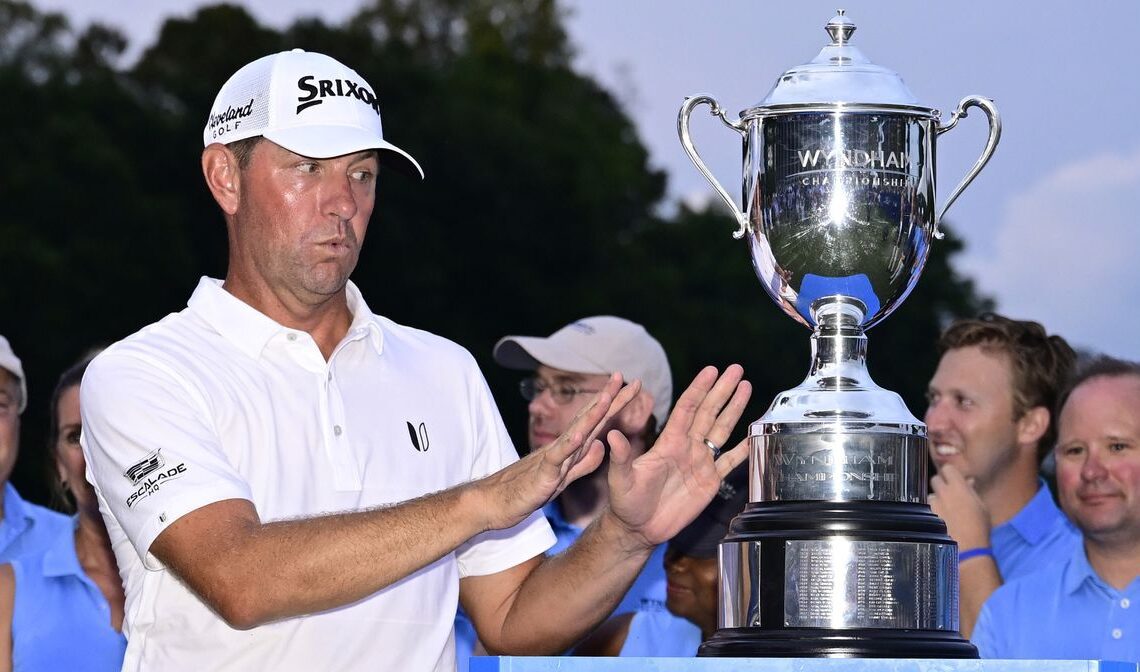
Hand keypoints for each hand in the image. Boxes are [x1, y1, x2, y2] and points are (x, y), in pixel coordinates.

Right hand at [474, 374, 641, 530]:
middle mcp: (563, 447)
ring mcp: (552, 458)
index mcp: (570, 449)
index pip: (596, 422)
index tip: (632, 386)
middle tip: (623, 376)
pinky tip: (580, 436)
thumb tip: (600, 445)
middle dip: (608, 398)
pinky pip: (557, 459)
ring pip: (575, 433)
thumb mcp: (563, 477)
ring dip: (592, 415)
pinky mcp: (542, 474)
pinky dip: (569, 447)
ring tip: (607, 397)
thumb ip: (583, 463)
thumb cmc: (527, 489)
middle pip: (589, 419)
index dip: (614, 404)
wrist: (493, 503)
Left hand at [603, 364, 751, 548]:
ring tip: (746, 387)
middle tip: (736, 369)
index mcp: (668, 442)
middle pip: (708, 412)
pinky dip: (744, 448)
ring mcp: (700, 462)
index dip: (699, 389)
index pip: (687, 409)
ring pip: (721, 429)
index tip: (711, 370)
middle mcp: (686, 447)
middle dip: (722, 390)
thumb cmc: (626, 502)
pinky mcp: (709, 481)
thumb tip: (613, 437)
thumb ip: (620, 458)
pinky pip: (730, 461)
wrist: (639, 528)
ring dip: (734, 409)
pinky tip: (756, 434)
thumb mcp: (620, 479)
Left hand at [929, 463, 990, 548]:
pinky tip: (940, 518)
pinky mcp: (927, 515)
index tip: (953, 478)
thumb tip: (968, 481)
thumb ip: (972, 491)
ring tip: (945, 508)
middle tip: (948, 492)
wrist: (967, 548)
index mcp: (959, 487)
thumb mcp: (981, 507)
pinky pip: (928, 507)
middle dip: (940, 483)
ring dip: (936, 498)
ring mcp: (933, 504)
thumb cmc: (979, 527)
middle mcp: (943, 493)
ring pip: (930, 494)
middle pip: (935, 478)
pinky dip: (933, 510)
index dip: (950, 473)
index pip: (947, 468)